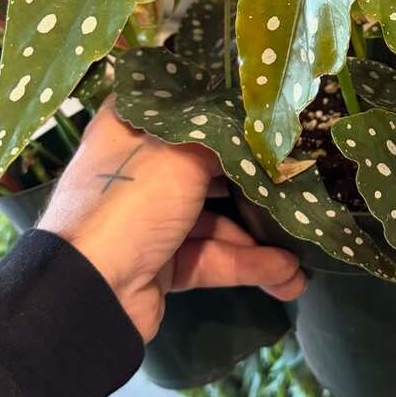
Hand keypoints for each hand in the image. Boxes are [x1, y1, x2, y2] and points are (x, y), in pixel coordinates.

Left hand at [38, 100, 305, 341]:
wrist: (91, 293)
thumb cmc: (133, 199)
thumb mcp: (184, 152)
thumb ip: (226, 138)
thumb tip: (262, 130)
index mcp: (131, 128)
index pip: (180, 104)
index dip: (220, 103)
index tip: (264, 105)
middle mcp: (140, 168)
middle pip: (208, 163)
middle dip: (255, 178)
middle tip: (300, 175)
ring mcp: (151, 218)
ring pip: (216, 216)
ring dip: (260, 233)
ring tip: (305, 242)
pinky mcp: (164, 262)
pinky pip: (213, 256)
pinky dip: (249, 265)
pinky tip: (288, 275)